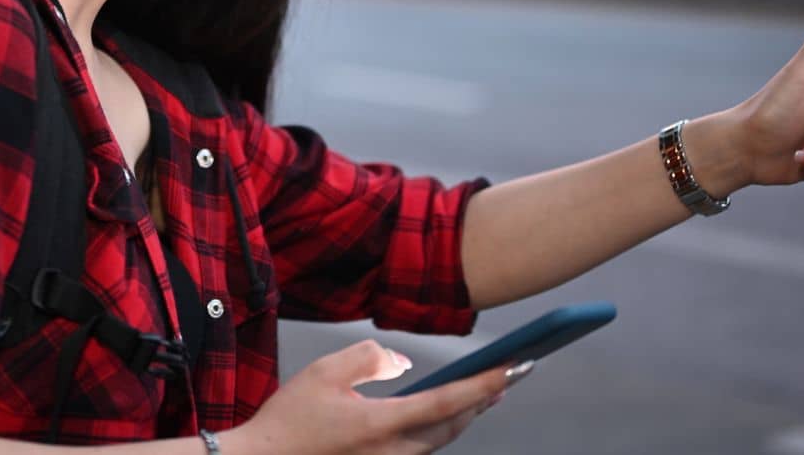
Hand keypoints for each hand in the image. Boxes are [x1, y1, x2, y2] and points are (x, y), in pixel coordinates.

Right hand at [220, 339, 525, 454]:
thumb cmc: (290, 420)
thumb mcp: (325, 372)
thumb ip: (369, 358)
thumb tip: (401, 363)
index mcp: (380, 425)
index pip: (447, 401)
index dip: (484, 383)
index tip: (514, 366)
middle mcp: (391, 452)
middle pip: (452, 425)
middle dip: (484, 400)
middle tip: (510, 375)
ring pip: (439, 441)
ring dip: (464, 415)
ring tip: (484, 393)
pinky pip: (420, 450)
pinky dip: (439, 429)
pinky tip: (444, 415)